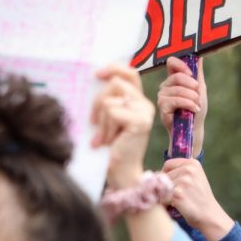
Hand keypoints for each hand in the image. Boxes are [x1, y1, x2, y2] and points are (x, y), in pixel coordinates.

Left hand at [92, 65, 155, 188]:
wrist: (121, 171)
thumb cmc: (111, 146)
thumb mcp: (109, 118)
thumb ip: (108, 99)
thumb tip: (95, 79)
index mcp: (139, 101)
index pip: (129, 72)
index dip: (113, 68)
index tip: (97, 75)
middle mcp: (145, 104)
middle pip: (116, 83)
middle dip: (98, 101)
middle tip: (94, 122)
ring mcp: (144, 112)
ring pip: (110, 100)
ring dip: (101, 120)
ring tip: (104, 136)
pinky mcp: (139, 122)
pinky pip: (112, 111)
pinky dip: (105, 127)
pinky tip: (107, 141)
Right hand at [157, 55, 206, 155]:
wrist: (194, 129)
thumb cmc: (196, 110)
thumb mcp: (200, 89)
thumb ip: (198, 73)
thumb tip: (199, 55)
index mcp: (174, 79)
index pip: (171, 63)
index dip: (181, 65)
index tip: (192, 73)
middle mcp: (165, 86)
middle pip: (176, 76)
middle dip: (191, 85)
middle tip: (198, 94)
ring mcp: (162, 97)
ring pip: (177, 89)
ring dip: (191, 97)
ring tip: (197, 105)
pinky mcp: (162, 107)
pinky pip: (175, 100)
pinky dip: (188, 104)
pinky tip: (194, 109)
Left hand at [163, 158, 233, 240]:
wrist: (210, 216)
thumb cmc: (199, 198)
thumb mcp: (196, 178)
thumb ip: (181, 171)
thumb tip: (155, 173)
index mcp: (193, 163)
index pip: (168, 165)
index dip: (167, 175)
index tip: (173, 186)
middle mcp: (188, 169)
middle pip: (163, 175)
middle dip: (165, 187)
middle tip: (176, 197)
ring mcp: (183, 181)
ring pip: (161, 187)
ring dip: (164, 196)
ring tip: (176, 202)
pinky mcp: (178, 193)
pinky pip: (162, 197)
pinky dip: (165, 204)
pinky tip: (175, 207)